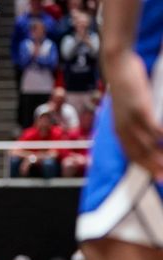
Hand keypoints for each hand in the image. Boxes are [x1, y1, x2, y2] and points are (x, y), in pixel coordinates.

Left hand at [109, 53, 162, 179]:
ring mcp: (131, 119)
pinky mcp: (140, 108)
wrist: (118, 66)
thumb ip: (134, 122)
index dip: (143, 167)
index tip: (155, 177)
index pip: (131, 154)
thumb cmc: (127, 86)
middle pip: (140, 154)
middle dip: (153, 168)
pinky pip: (155, 128)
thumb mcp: (127, 108)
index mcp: (119, 130)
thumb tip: (148, 133)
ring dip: (161, 157)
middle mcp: (123, 128)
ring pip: (148, 145)